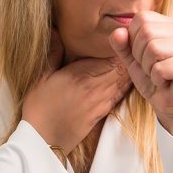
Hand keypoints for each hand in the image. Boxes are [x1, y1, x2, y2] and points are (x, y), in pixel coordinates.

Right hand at [21, 30, 131, 154]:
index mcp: (83, 76)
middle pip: (123, 67)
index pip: (112, 57)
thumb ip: (53, 53)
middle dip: (128, 54)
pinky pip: (121, 92)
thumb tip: (56, 31)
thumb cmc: (40, 109)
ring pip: (125, 80)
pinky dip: (126, 82)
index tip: (120, 33)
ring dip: (129, 67)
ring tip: (132, 55)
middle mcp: (97, 88)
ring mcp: (103, 101)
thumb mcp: (41, 77)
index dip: (120, 44)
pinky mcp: (104, 111)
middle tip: (131, 41)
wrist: (45, 140)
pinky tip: (127, 75)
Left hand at [108, 11, 172, 145]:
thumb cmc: (155, 80)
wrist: (172, 107)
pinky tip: (166, 82)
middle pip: (146, 32)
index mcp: (170, 26)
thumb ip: (123, 45)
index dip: (134, 40)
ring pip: (153, 48)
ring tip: (158, 74)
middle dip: (140, 55)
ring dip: (149, 68)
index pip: (141, 18)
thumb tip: (117, 32)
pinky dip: (157, 79)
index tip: (144, 56)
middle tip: (151, 68)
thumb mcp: (133, 61)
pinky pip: (160, 67)